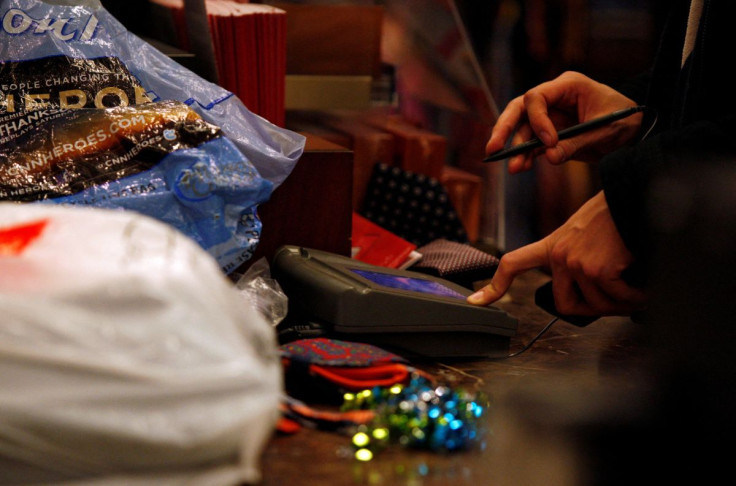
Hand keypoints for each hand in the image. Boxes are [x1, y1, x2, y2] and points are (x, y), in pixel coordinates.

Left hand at [467, 191, 646, 315]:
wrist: (634, 194)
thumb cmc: (615, 212)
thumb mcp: (585, 231)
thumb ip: (579, 255)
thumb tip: (596, 287)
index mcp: (551, 245)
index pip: (513, 263)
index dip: (494, 286)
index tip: (477, 301)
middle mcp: (558, 255)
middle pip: (564, 304)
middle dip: (593, 310)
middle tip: (616, 303)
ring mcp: (575, 262)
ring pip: (596, 305)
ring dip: (621, 303)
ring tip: (638, 291)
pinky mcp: (597, 269)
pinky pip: (616, 298)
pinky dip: (635, 297)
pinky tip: (644, 288)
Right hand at [486, 71, 642, 172]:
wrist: (636, 128)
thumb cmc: (624, 119)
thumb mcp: (604, 131)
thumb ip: (577, 143)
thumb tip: (551, 157)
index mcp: (568, 86)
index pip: (537, 97)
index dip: (537, 120)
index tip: (549, 142)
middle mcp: (554, 98)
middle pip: (520, 109)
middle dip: (505, 129)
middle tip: (494, 148)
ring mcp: (550, 116)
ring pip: (523, 129)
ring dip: (517, 149)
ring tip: (513, 168)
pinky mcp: (552, 133)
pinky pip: (533, 144)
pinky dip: (527, 156)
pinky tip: (521, 167)